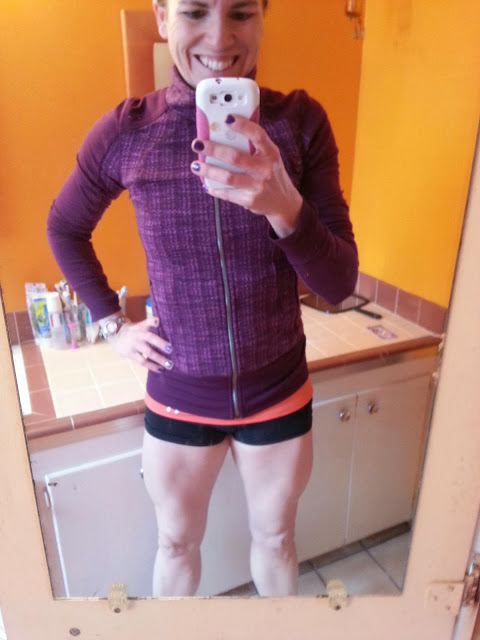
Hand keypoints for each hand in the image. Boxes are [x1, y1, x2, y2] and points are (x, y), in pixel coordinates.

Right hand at [107, 317, 172, 372]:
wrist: (115, 336)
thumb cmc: (133, 331)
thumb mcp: (139, 325)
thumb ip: (151, 327)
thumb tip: (167, 331)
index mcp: (141, 326)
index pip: (147, 322)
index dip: (153, 321)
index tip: (158, 322)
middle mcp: (138, 335)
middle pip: (150, 338)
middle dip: (161, 344)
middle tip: (171, 349)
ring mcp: (134, 345)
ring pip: (148, 352)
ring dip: (159, 359)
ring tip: (169, 365)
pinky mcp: (131, 354)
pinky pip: (142, 361)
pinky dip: (152, 366)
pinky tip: (160, 369)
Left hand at [191, 115, 302, 237]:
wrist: (283, 202)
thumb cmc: (271, 173)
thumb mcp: (270, 157)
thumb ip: (254, 145)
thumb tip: (224, 131)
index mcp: (271, 153)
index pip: (258, 135)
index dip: (243, 126)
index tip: (226, 118)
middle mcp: (266, 169)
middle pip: (235, 157)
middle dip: (213, 149)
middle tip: (197, 144)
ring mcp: (258, 186)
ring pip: (228, 177)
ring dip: (208, 170)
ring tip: (195, 165)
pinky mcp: (250, 201)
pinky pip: (227, 194)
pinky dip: (214, 188)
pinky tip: (206, 183)